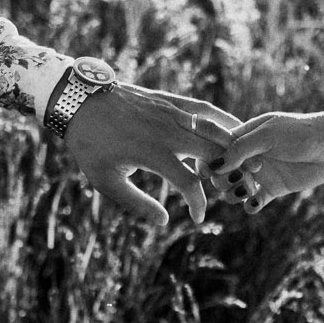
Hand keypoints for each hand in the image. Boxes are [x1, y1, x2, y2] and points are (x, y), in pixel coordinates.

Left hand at [64, 82, 236, 225]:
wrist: (79, 102)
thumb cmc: (91, 145)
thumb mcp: (106, 181)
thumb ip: (138, 203)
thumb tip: (164, 221)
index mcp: (154, 154)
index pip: (191, 184)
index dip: (199, 204)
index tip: (198, 218)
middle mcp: (169, 133)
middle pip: (214, 155)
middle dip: (230, 174)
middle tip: (235, 189)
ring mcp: (172, 113)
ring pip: (215, 130)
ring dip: (232, 149)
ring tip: (244, 164)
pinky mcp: (170, 101)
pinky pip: (204, 109)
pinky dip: (223, 121)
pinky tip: (235, 129)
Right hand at [215, 103, 323, 211]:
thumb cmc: (302, 133)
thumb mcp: (268, 136)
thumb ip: (241, 149)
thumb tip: (215, 166)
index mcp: (244, 136)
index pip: (216, 149)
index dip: (210, 161)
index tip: (214, 169)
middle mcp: (249, 155)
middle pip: (221, 173)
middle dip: (222, 180)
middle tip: (238, 180)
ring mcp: (261, 173)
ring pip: (235, 189)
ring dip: (234, 194)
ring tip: (247, 192)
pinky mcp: (274, 188)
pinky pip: (254, 202)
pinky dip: (250, 206)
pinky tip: (256, 204)